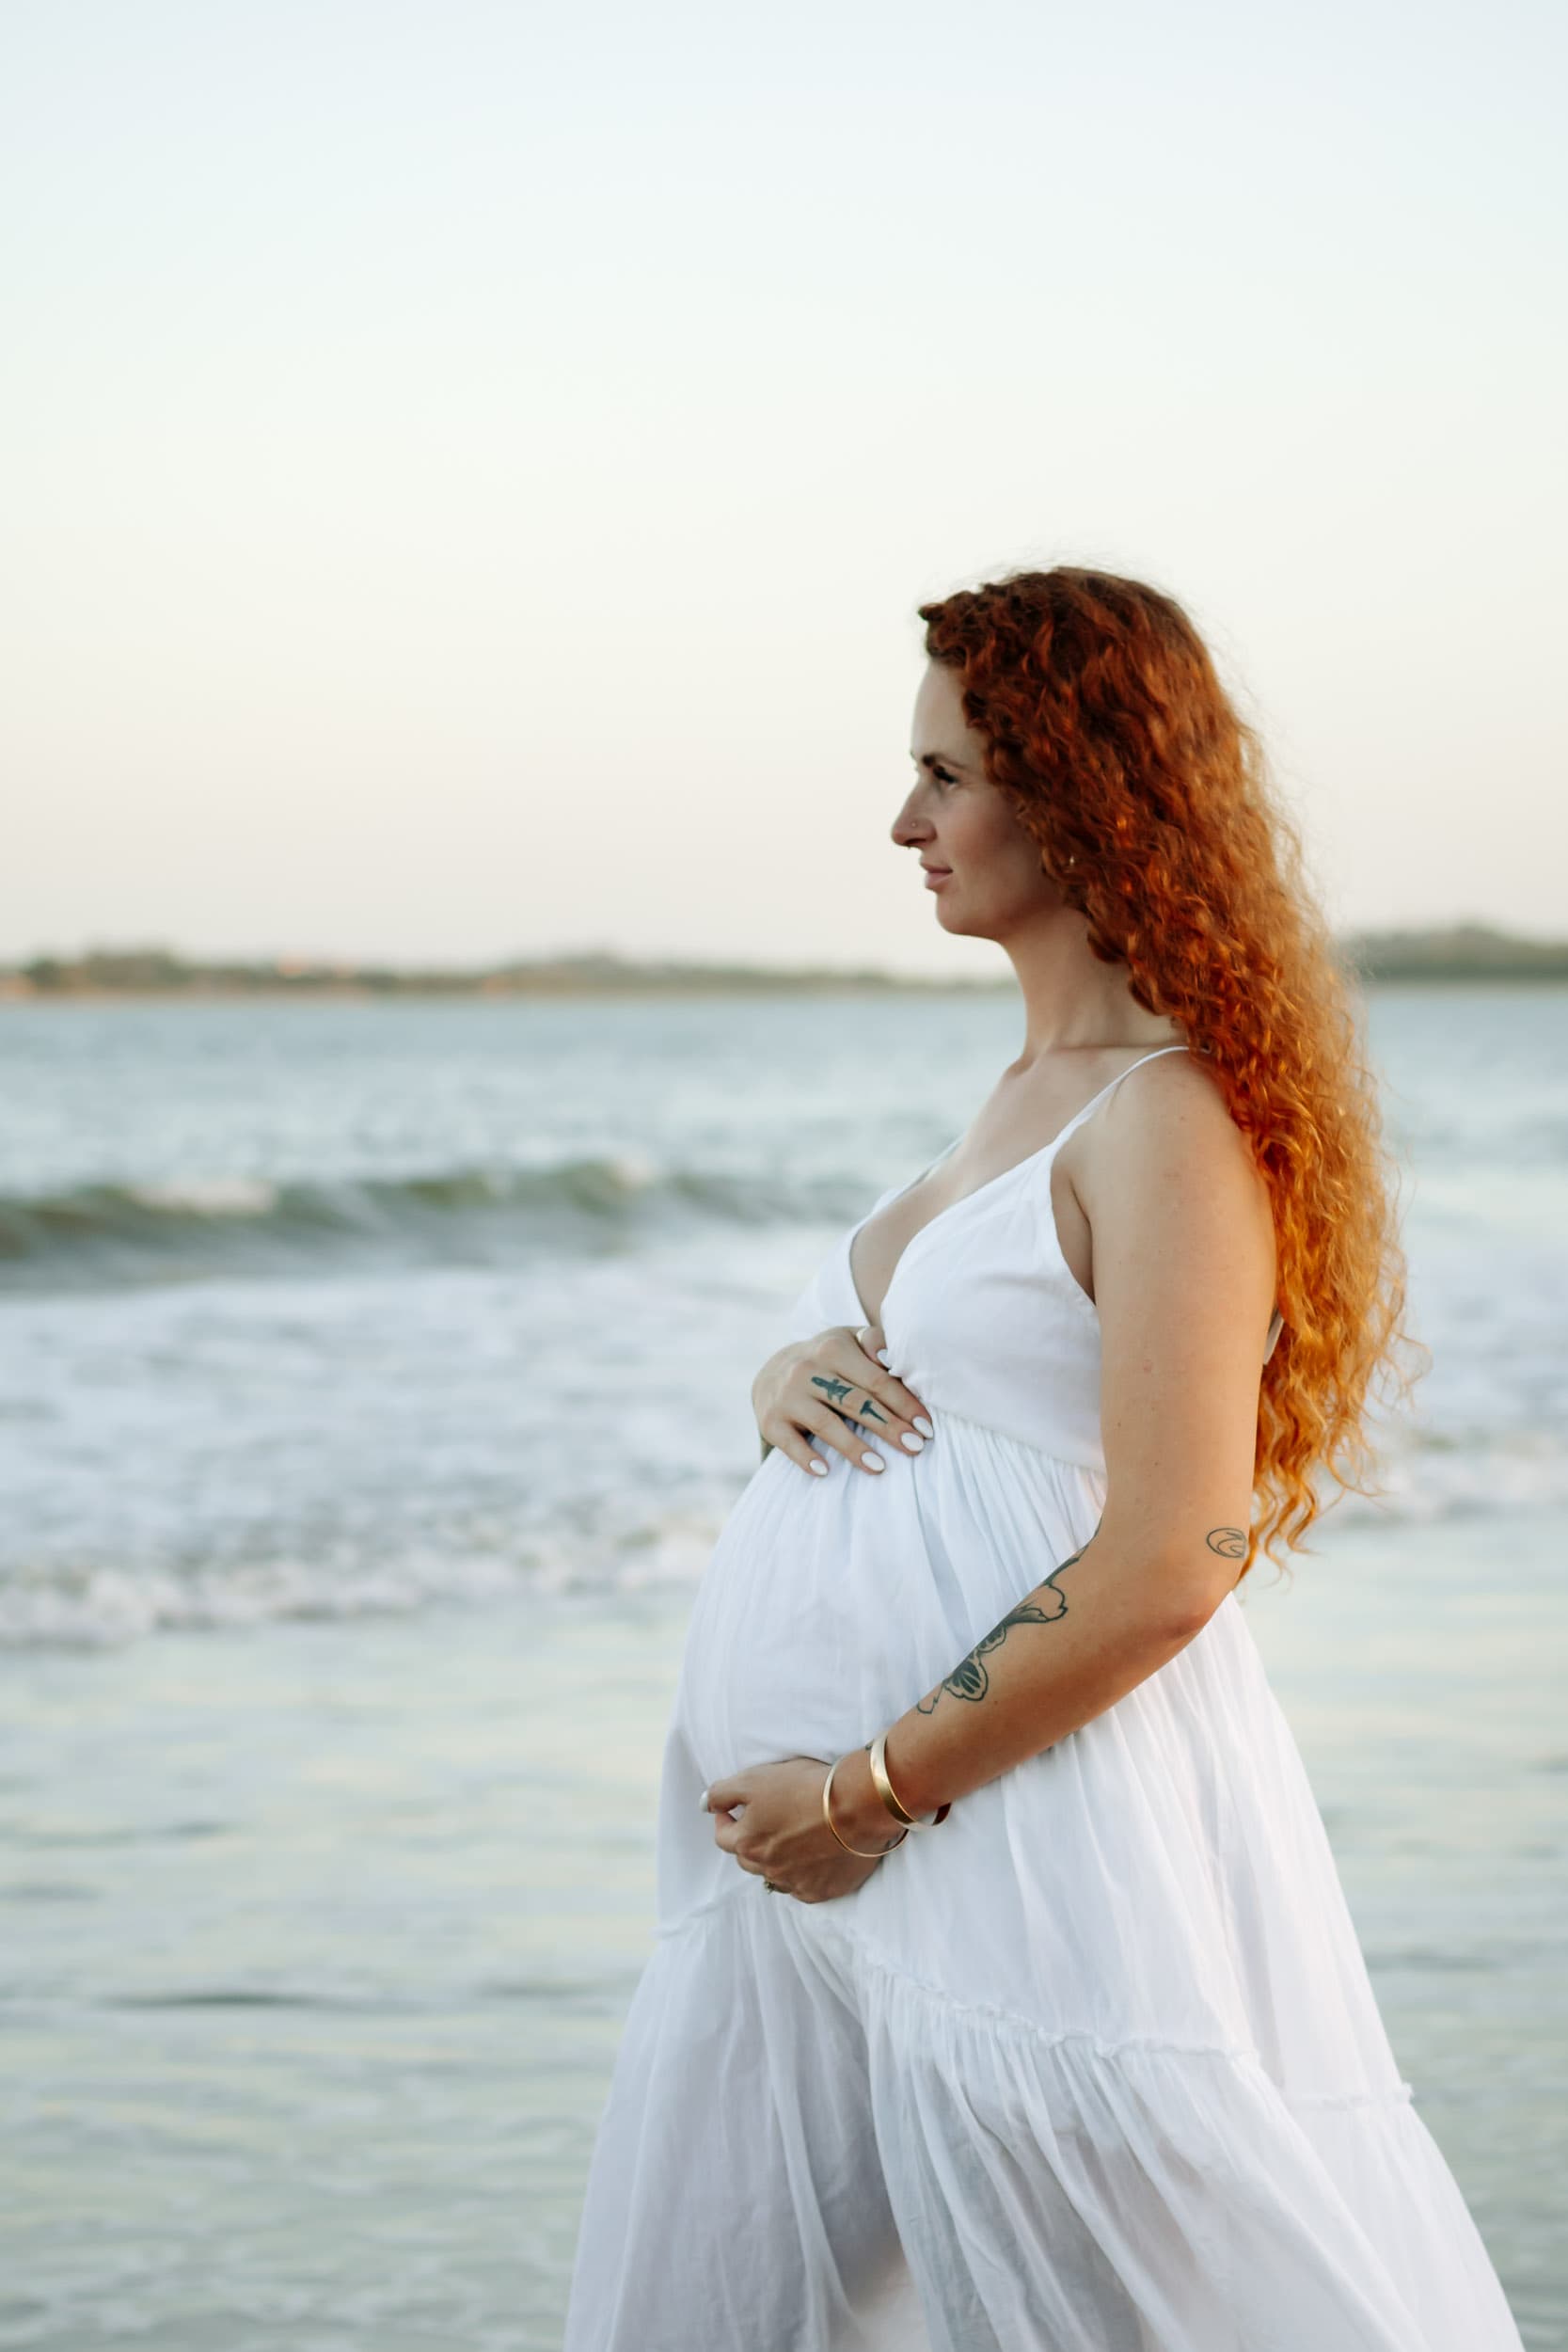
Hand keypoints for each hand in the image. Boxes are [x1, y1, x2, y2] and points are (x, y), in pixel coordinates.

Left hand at [703, 1753, 903, 1901]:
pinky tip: (814, 1856)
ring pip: (775, 1875)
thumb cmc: (805, 1787)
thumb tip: (705, 1805)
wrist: (858, 1807)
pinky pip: (803, 1887)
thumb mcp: (755, 1779)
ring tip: (792, 1838)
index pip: (723, 1837)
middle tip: (764, 1822)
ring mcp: (796, 1884)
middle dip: (749, 1841)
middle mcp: (768, 1870)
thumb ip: (722, 1792)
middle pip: (748, 1859)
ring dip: (777, 1859)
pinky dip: (803, 1874)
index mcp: (747, 1843)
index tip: (731, 1811)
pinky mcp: (823, 1891)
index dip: (725, 1821)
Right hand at [751, 1325, 934, 1477]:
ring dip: (853, 1447)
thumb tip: (892, 1360)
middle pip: (855, 1402)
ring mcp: (787, 1396)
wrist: (772, 1370)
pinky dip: (806, 1457)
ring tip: (879, 1467)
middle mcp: (807, 1369)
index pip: (875, 1380)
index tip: (926, 1428)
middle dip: (888, 1426)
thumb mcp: (848, 1341)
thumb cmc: (827, 1360)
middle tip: (915, 1448)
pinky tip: (825, 1472)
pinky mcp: (770, 1420)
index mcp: (833, 1348)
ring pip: (825, 1423)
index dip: (903, 1404)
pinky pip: (789, 1443)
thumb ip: (874, 1343)